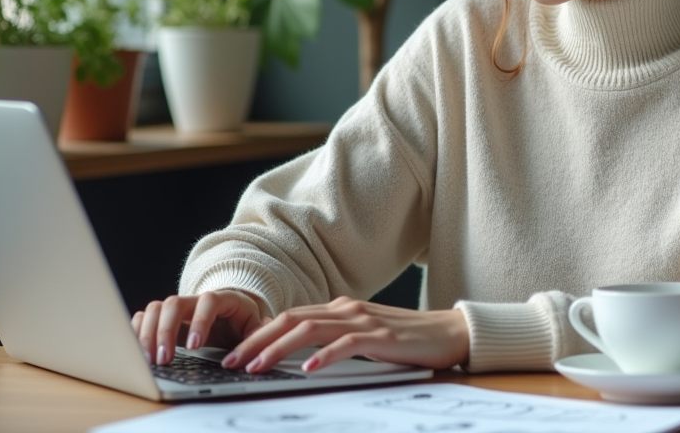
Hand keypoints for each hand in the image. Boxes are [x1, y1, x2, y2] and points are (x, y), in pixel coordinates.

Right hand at [131, 289, 267, 366]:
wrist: (233, 313)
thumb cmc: (244, 322)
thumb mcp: (256, 329)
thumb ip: (256, 340)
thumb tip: (248, 359)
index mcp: (223, 299)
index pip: (208, 301)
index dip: (200, 322)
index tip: (194, 347)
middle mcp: (196, 299)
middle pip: (174, 303)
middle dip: (166, 331)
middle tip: (164, 359)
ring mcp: (177, 307)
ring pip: (155, 309)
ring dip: (148, 334)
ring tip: (150, 361)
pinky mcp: (162, 318)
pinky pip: (143, 317)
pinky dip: (137, 332)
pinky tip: (137, 352)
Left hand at [220, 297, 469, 373]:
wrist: (449, 332)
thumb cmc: (406, 339)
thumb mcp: (364, 336)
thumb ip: (335, 339)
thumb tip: (299, 358)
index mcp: (340, 308)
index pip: (290, 318)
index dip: (259, 334)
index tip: (235, 354)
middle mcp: (347, 309)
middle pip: (291, 320)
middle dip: (257, 341)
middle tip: (230, 362)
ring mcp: (364, 320)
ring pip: (310, 330)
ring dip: (278, 349)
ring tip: (256, 367)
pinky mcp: (381, 336)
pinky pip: (346, 344)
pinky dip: (323, 356)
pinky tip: (307, 370)